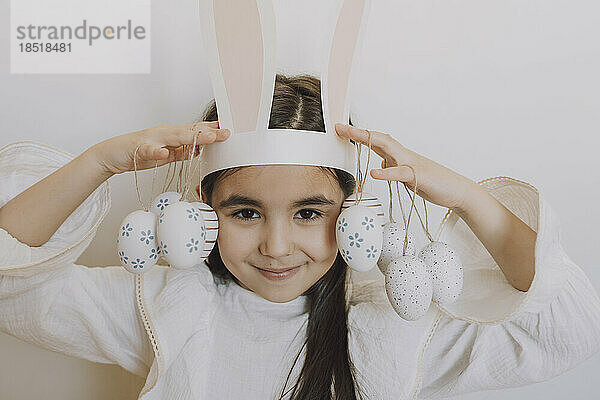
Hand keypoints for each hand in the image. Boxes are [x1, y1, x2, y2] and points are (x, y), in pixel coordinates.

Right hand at [90, 121, 230, 175]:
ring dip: (191, 137)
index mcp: (172, 135)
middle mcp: (164, 133)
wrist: (112, 154)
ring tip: (208, 138)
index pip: (196, 131)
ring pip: (174, 137)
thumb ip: (182, 152)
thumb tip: (199, 150)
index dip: (213, 130)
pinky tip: (165, 153)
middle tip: (227, 132)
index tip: (230, 130)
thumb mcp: (166, 154)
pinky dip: (157, 151)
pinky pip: (149, 150)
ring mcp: (152, 139)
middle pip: (190, 131)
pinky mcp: (139, 148)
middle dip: (209, 132)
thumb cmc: (140, 153)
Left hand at [334, 123, 477, 212]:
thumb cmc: (431, 182)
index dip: (358, 135)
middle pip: (378, 138)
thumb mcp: (405, 175)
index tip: (340, 130)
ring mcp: (411, 163)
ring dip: (369, 140)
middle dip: (358, 132)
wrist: (456, 190)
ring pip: (388, 148)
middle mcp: (403, 155)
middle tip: (339, 127)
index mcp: (398, 155)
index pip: (375, 141)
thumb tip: (379, 165)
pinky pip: (400, 173)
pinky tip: (374, 173)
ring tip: (352, 135)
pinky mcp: (418, 176)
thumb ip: (392, 168)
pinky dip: (387, 172)